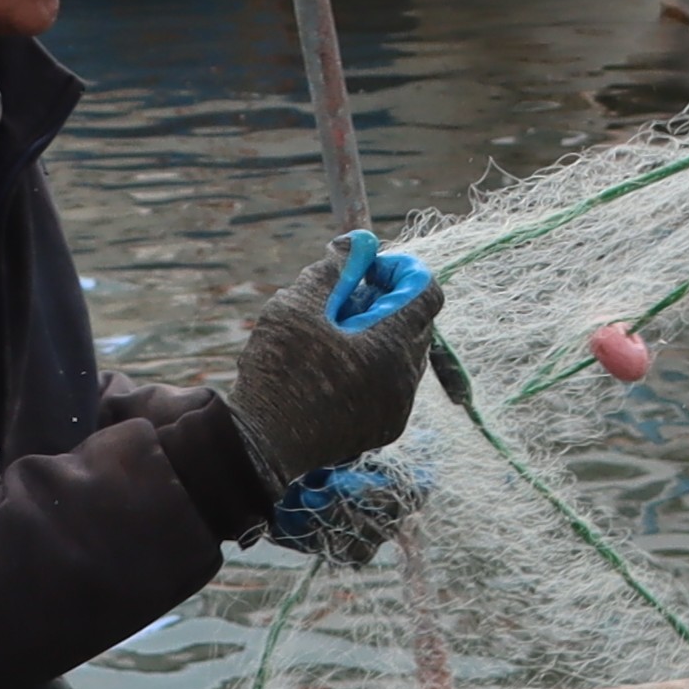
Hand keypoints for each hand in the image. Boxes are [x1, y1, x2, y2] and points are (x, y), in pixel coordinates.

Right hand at [221, 250, 445, 489]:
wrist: (262, 446)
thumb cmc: (277, 372)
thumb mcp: (298, 306)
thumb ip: (335, 269)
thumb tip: (359, 242)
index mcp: (392, 346)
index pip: (426, 290)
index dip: (399, 270)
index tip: (364, 270)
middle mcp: (406, 379)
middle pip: (417, 321)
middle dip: (384, 301)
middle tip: (339, 303)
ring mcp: (399, 407)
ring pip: (405, 353)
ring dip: (378, 334)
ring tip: (329, 337)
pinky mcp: (386, 428)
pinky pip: (394, 383)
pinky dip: (373, 366)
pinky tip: (332, 369)